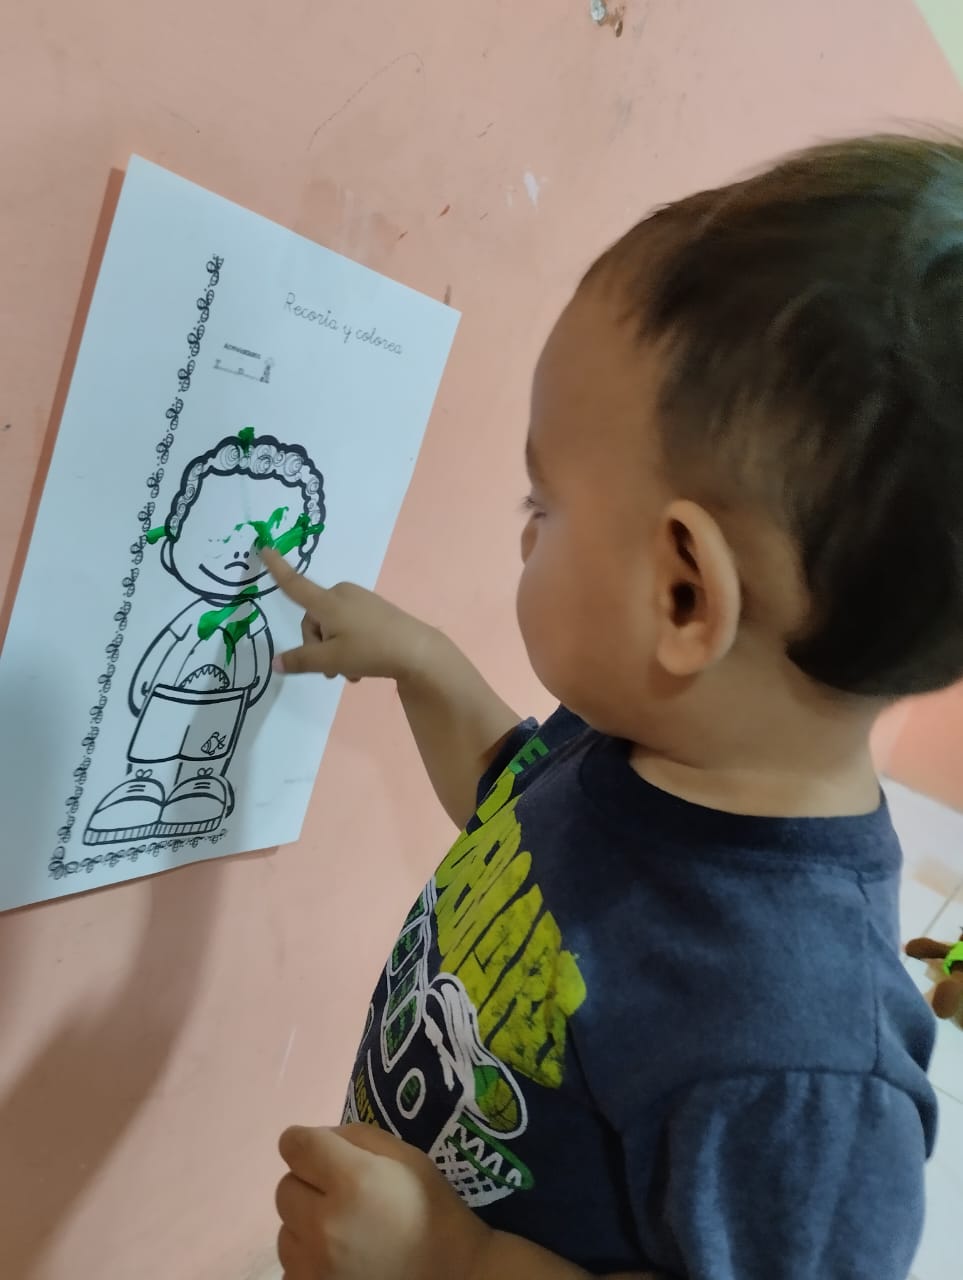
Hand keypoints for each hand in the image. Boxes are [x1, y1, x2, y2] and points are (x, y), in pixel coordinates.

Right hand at [261, 548, 435, 681]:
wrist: (418, 650)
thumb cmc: (370, 650)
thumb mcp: (331, 660)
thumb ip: (301, 660)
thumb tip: (276, 663)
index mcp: (327, 602)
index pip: (294, 584)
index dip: (277, 568)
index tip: (265, 547)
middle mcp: (342, 594)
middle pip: (314, 619)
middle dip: (317, 645)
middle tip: (332, 671)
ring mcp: (360, 601)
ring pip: (332, 626)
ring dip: (334, 651)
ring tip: (350, 674)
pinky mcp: (375, 609)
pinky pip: (350, 626)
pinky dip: (349, 646)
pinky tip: (361, 668)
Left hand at [275, 1122, 492, 1279]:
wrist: (451, 1274)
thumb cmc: (429, 1208)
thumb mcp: (404, 1155)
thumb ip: (355, 1137)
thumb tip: (316, 1140)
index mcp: (352, 1180)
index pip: (294, 1145)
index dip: (305, 1143)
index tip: (321, 1152)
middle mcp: (324, 1224)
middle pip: (285, 1187)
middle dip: (308, 1184)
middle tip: (340, 1194)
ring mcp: (313, 1266)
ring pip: (284, 1228)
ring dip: (305, 1223)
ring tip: (343, 1230)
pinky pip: (290, 1264)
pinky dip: (308, 1258)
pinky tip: (339, 1258)